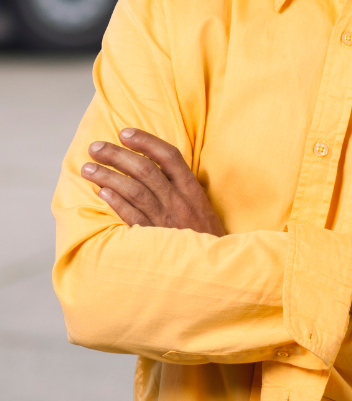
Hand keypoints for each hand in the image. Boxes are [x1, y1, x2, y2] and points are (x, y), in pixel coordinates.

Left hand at [81, 129, 225, 236]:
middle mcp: (179, 201)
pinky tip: (101, 193)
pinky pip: (132, 217)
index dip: (146, 142)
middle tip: (95, 147)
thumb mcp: (201, 206)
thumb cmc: (205, 235)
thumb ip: (182, 187)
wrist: (214, 268)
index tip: (125, 133)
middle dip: (118, 156)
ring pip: (134, 191)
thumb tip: (155, 167)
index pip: (169, 156)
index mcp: (192, 189)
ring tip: (88, 168)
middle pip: (146, 171)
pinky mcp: (154, 238)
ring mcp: (165, 220)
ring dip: (109, 177)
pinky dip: (117, 203)